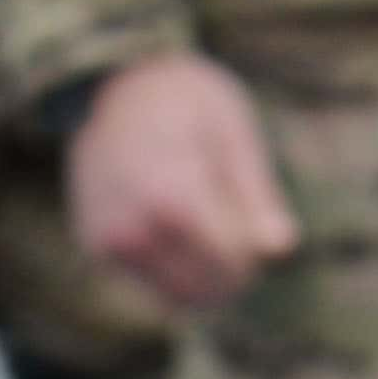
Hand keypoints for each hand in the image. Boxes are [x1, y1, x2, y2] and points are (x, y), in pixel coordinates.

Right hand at [66, 52, 298, 319]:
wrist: (111, 82)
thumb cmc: (183, 100)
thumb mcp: (232, 131)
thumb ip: (257, 195)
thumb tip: (281, 248)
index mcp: (172, 196)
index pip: (230, 264)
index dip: (253, 253)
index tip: (256, 226)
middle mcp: (132, 226)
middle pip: (204, 289)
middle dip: (231, 273)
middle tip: (240, 236)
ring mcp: (108, 241)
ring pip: (177, 296)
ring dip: (203, 279)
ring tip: (210, 229)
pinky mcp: (96, 247)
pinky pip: (150, 284)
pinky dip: (173, 270)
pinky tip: (176, 228)